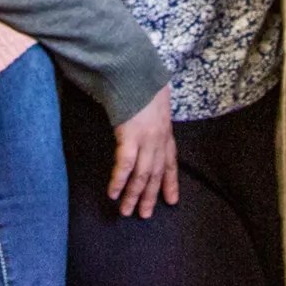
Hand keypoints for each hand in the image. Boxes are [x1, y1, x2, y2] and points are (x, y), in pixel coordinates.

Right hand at [106, 87, 180, 218]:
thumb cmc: (142, 83)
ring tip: (127, 212)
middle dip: (150, 196)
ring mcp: (146, 139)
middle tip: (145, 215)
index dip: (171, 182)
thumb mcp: (156, 102)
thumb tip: (150, 119)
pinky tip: (113, 194)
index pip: (171, 163)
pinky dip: (119, 181)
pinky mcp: (130, 136)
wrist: (135, 70)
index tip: (172, 200)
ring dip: (134, 196)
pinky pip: (125, 165)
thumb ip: (154, 115)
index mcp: (165, 132)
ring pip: (142, 175)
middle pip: (156, 174)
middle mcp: (159, 139)